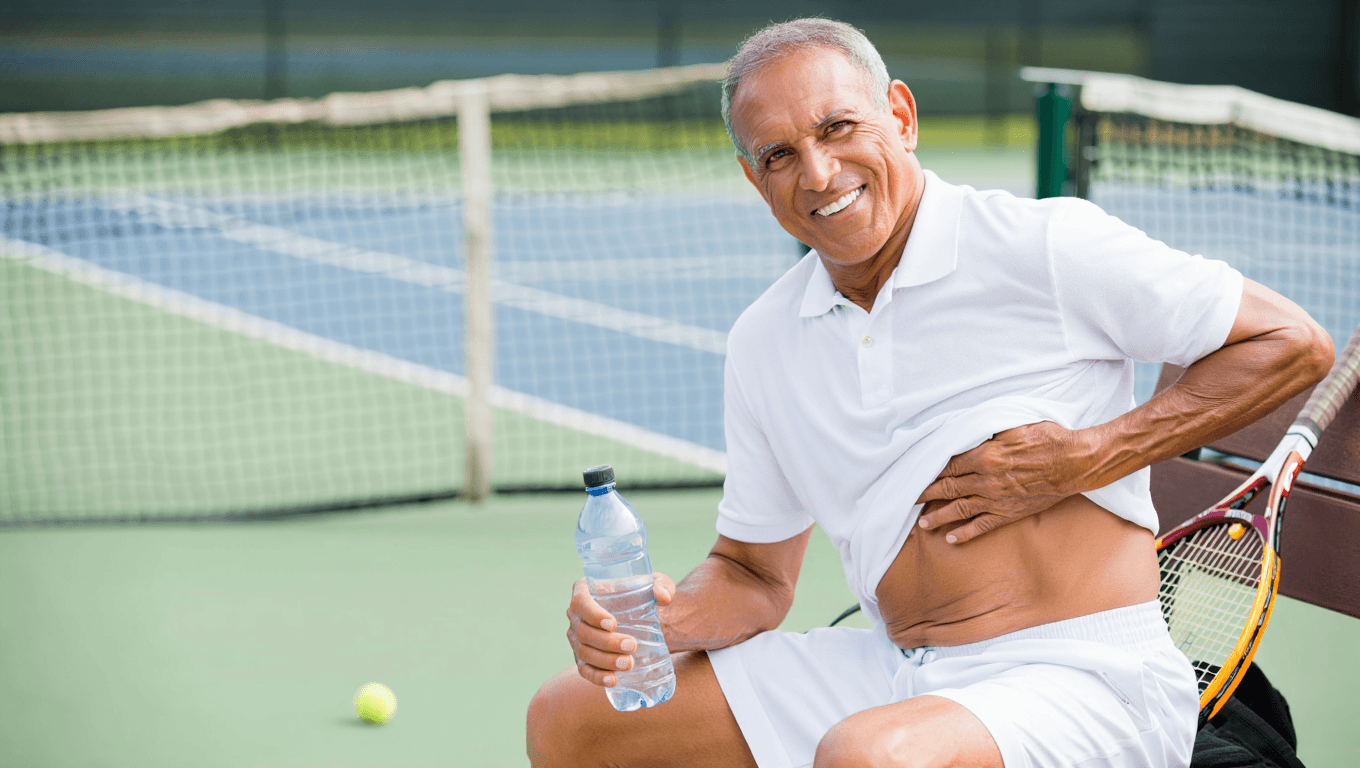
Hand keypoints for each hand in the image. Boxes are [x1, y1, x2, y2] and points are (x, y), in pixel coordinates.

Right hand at [566, 573, 675, 686]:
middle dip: (607, 642)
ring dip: (605, 661)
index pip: (580, 602)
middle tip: (632, 645)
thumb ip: (663, 585)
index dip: (592, 614)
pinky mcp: (583, 658)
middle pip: (583, 631)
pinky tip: (613, 680)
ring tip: (629, 664)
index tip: (613, 624)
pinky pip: (584, 670)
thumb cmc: (643, 595)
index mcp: (585, 590)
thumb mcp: (656, 583)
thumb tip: (663, 597)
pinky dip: (597, 677)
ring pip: (584, 652)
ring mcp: (577, 638)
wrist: (644, 616)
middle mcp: (576, 615)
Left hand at [915, 421, 1092, 543]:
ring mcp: (997, 499)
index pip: (948, 465)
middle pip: (948, 488)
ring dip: (939, 516)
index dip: (929, 470)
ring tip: (923, 523)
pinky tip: (951, 539)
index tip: (913, 473)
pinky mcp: (1010, 512)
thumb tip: (965, 432)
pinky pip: (983, 526)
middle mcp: (986, 480)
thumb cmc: (1047, 438)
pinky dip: (966, 533)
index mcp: (985, 456)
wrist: (1075, 463)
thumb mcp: (1013, 426)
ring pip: (960, 509)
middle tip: (906, 499)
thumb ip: (986, 432)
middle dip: (925, 494)